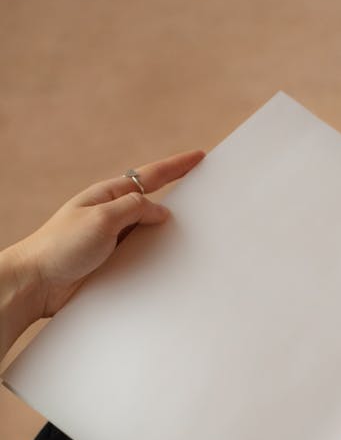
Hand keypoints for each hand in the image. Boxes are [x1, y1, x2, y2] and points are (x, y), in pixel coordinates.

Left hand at [5, 149, 203, 325]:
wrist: (37, 283)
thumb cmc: (61, 246)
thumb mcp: (102, 219)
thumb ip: (134, 209)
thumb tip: (161, 211)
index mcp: (108, 196)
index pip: (150, 177)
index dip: (176, 167)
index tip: (199, 157)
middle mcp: (112, 216)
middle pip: (153, 203)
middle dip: (179, 197)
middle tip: (205, 193)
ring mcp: (113, 240)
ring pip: (150, 232)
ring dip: (169, 233)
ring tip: (194, 232)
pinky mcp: (113, 263)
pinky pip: (143, 255)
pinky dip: (158, 256)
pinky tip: (169, 262)